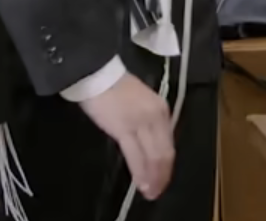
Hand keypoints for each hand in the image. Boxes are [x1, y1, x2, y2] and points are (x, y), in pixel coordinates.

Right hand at [78, 74, 174, 199]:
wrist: (96, 72)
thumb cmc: (113, 86)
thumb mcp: (140, 102)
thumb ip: (147, 121)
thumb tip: (148, 144)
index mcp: (161, 110)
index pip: (169, 144)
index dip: (168, 165)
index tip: (163, 179)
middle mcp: (156, 117)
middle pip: (164, 153)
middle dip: (162, 175)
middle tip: (157, 191)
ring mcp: (141, 123)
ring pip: (153, 157)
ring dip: (153, 177)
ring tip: (150, 192)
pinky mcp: (124, 129)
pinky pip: (136, 156)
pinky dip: (140, 173)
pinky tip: (141, 183)